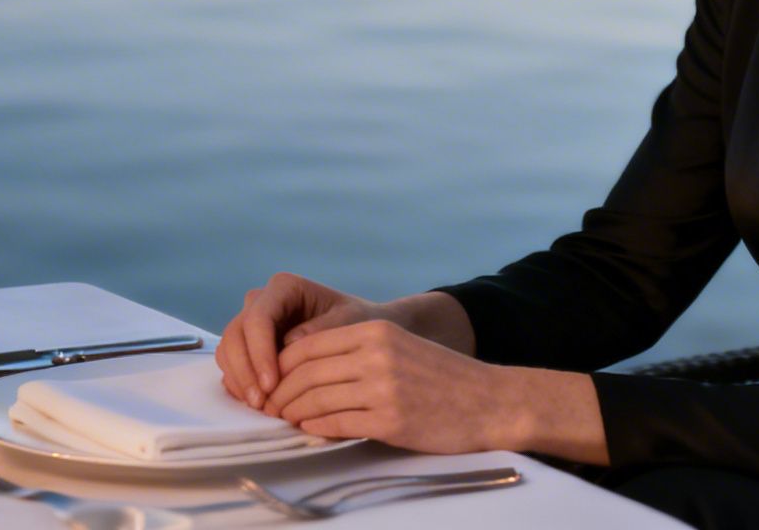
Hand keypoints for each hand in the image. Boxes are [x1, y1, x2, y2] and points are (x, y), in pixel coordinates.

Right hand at [216, 273, 380, 407]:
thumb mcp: (348, 324)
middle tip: (261, 403)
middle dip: (245, 371)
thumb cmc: (358, 322)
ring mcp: (252, 323)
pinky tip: (257, 403)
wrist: (361, 332)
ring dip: (240, 380)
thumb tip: (288, 344)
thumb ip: (320, 332)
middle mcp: (262, 301)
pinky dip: (240, 383)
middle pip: (236, 334)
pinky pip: (232, 364)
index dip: (259, 352)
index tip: (271, 384)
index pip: (259, 318)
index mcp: (284, 287)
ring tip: (261, 407)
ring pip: (228, 350)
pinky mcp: (249, 345)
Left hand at [263, 319, 517, 453]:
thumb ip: (357, 352)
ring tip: (283, 419)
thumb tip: (306, 371)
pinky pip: (336, 422)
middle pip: (305, 372)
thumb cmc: (443, 378)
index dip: (281, 366)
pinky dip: (315, 426)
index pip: (309, 345)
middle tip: (268, 406)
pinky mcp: (390, 419)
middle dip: (279, 392)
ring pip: (315, 397)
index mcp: (376, 331)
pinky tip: (308, 428)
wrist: (490, 401)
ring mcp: (383, 387)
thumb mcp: (399, 348)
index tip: (271, 381)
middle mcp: (376, 354)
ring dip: (291, 411)